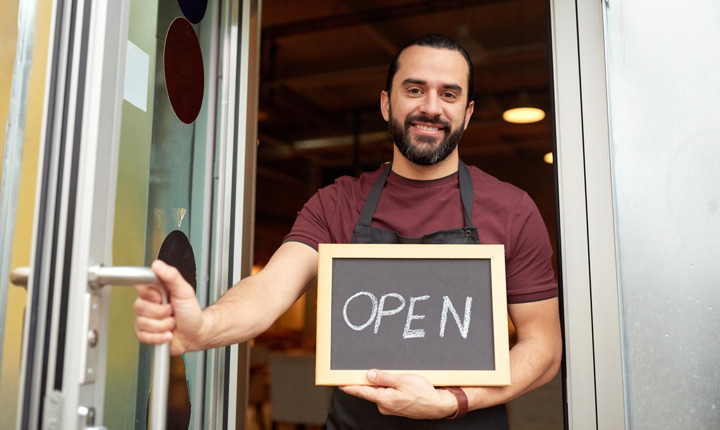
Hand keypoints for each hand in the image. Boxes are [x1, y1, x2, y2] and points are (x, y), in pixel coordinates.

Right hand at [134, 260, 203, 355]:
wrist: (197, 333)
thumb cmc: (191, 312)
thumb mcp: (184, 290)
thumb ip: (172, 276)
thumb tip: (158, 265)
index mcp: (155, 292)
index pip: (140, 287)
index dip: (150, 295)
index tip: (160, 297)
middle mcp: (148, 305)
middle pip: (139, 308)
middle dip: (161, 313)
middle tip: (172, 311)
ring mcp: (145, 320)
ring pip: (142, 323)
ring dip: (163, 326)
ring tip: (172, 323)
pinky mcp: (145, 334)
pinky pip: (143, 336)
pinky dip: (159, 337)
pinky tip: (167, 333)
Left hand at [339, 369, 456, 419]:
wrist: (436, 405)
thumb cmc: (422, 393)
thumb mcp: (402, 380)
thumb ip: (384, 377)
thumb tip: (369, 375)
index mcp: (383, 398)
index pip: (362, 391)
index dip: (350, 386)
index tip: (341, 383)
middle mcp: (384, 405)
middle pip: (371, 390)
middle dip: (374, 380)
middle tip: (384, 372)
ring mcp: (390, 408)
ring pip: (381, 392)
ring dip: (385, 384)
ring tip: (400, 379)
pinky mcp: (395, 407)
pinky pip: (388, 396)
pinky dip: (390, 389)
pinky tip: (401, 385)